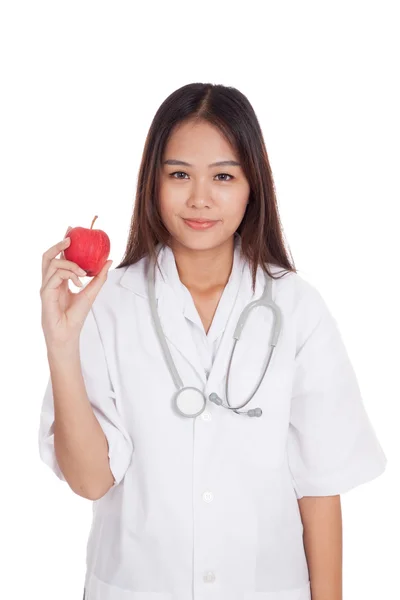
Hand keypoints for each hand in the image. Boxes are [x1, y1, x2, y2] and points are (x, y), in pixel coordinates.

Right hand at [40, 225, 112, 348]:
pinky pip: (55, 275)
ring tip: (83, 271)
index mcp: (59, 279)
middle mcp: (50, 280)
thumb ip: (99, 276)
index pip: (58, 256)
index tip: (71, 229)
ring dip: (70, 263)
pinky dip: (69, 274)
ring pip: (51, 262)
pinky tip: (79, 281)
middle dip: (58, 244)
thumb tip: (109, 260)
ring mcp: (46, 286)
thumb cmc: (77, 315)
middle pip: (48, 256)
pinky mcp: (45, 292)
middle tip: (70, 238)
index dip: (62, 242)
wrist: (69, 333)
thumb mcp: (92, 292)